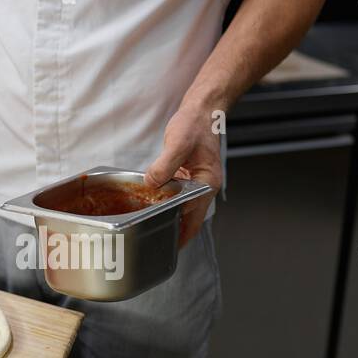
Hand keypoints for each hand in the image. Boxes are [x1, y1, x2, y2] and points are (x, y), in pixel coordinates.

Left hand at [144, 101, 222, 246]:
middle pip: (189, 217)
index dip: (181, 233)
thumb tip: (152, 183)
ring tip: (150, 229)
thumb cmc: (196, 125)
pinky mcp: (186, 177)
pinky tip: (151, 205)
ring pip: (181, 207)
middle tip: (155, 244)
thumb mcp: (178, 143)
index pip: (194, 217)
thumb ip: (165, 166)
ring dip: (168, 217)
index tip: (169, 247)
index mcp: (206, 183)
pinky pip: (175, 195)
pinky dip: (164, 202)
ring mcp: (195, 183)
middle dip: (174, 231)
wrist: (202, 110)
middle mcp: (203, 186)